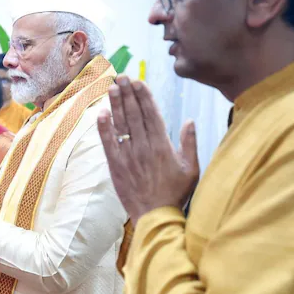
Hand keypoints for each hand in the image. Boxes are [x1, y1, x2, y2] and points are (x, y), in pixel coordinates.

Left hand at [97, 76, 199, 222]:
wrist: (156, 216)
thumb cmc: (176, 193)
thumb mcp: (191, 168)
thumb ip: (190, 143)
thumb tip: (189, 121)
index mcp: (163, 146)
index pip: (152, 114)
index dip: (144, 96)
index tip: (138, 81)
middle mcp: (145, 147)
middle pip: (135, 115)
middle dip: (128, 94)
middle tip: (121, 77)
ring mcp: (129, 156)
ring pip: (121, 125)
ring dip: (116, 105)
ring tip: (112, 88)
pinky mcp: (116, 166)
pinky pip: (108, 143)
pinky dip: (104, 128)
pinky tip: (101, 113)